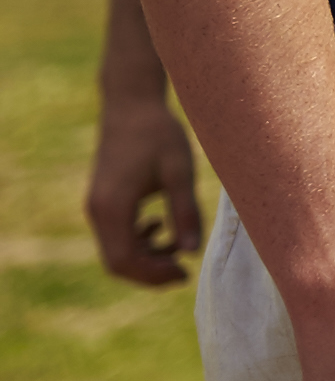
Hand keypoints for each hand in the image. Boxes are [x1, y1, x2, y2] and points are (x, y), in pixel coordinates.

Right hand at [87, 85, 204, 288]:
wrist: (131, 105)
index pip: (124, 260)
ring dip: (145, 257)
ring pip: (115, 250)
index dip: (153, 275)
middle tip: (184, 269)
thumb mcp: (180, 172)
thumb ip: (185, 211)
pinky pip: (115, 235)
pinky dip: (137, 241)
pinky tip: (161, 227)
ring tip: (178, 246)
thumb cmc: (158, 134)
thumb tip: (192, 252)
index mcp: (112, 207)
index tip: (184, 273)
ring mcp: (97, 206)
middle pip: (116, 262)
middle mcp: (97, 211)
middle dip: (150, 272)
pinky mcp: (103, 201)